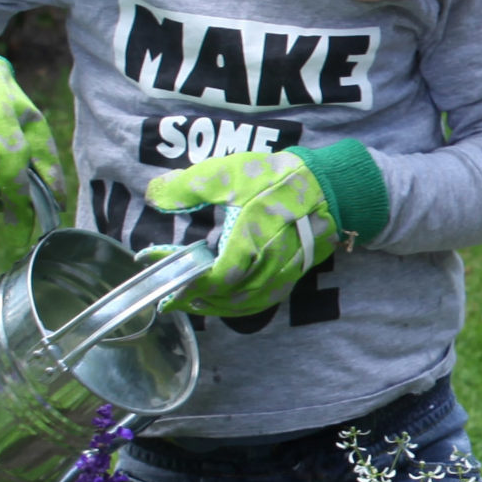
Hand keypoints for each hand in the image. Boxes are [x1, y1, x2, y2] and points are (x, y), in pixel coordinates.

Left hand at [143, 140, 388, 317]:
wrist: (330, 188)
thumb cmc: (278, 180)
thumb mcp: (228, 175)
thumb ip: (187, 187)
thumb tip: (151, 196)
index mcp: (246, 246)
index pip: (208, 279)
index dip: (182, 283)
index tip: (159, 278)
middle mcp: (263, 270)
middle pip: (221, 299)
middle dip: (192, 300)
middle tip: (169, 297)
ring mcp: (278, 278)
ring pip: (239, 306)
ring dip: (213, 306)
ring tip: (191, 300)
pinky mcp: (288, 279)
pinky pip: (257, 303)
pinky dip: (236, 306)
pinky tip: (223, 299)